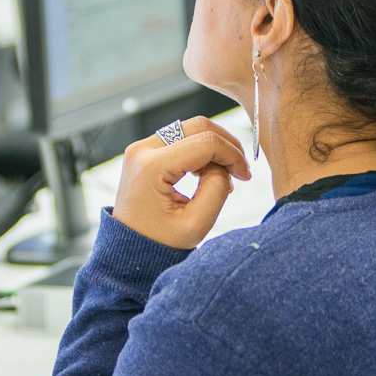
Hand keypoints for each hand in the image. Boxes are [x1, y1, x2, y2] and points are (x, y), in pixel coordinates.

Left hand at [111, 116, 251, 249]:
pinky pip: (180, 138)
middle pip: (198, 126)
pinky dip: (200, 150)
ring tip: (224, 176)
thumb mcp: (196, 223)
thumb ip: (217, 187)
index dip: (232, 155)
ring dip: (214, 148)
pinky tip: (207, 172)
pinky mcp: (145, 152)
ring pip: (190, 129)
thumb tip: (225, 164)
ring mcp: (141, 148)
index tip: (245, 175)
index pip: (206, 143)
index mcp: (152, 167)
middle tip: (239, 170)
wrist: (130, 249)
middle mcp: (142, 150)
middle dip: (226, 145)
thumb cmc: (159, 241)